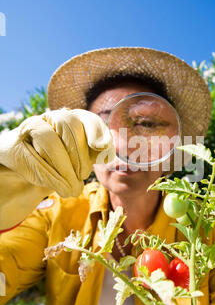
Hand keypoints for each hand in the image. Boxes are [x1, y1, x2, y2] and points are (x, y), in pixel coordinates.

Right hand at [0, 108, 114, 229]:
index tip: (101, 148)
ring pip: (51, 141)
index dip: (97, 131)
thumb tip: (110, 156)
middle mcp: (54, 117)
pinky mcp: (16, 142)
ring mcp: (33, 127)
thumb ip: (94, 154)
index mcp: (75, 118)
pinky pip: (34, 156)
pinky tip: (56, 186)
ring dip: (64, 168)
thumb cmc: (60, 163)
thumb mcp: (81, 159)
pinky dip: (49, 175)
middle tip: (82, 176)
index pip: (89, 118)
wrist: (25, 171)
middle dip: (80, 156)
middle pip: (71, 127)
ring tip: (71, 186)